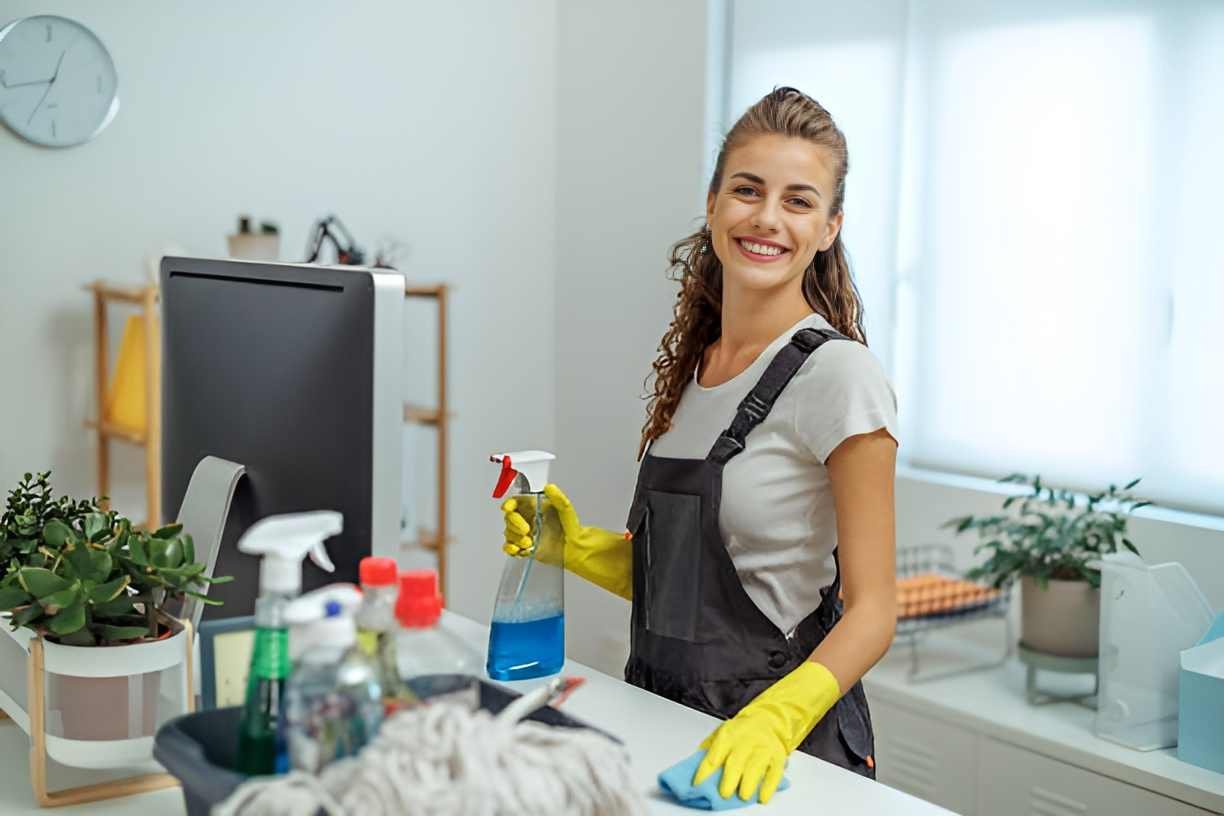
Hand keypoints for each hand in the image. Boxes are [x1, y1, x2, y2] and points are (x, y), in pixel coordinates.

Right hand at [501, 484, 574, 564]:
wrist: (572, 549)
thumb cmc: (569, 528)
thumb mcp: (566, 511)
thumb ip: (558, 499)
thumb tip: (550, 487)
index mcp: (534, 507)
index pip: (515, 502)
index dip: (509, 505)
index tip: (508, 508)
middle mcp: (527, 519)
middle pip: (509, 518)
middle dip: (515, 524)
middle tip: (526, 530)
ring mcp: (524, 533)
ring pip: (509, 533)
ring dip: (516, 538)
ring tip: (529, 542)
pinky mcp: (523, 546)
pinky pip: (508, 546)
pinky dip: (510, 548)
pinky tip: (518, 549)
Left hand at [693, 661, 840, 802]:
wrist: (769, 719)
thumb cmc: (742, 730)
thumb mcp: (723, 731)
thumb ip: (710, 747)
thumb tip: (696, 763)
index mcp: (729, 734)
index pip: (715, 752)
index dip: (706, 769)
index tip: (698, 783)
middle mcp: (746, 740)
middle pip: (737, 760)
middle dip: (730, 778)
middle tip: (724, 793)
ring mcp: (763, 748)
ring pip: (756, 766)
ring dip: (749, 783)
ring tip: (743, 795)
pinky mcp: (777, 757)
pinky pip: (774, 773)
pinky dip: (769, 786)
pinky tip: (762, 797)